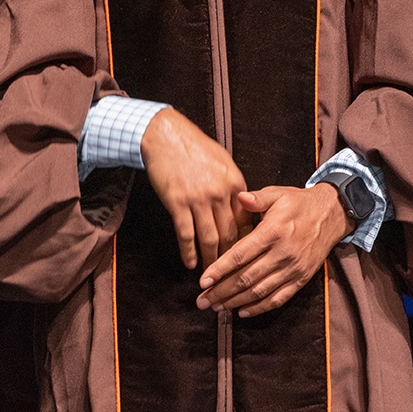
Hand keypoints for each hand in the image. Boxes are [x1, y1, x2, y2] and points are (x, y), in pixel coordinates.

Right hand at [140, 108, 249, 270]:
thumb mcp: (223, 161)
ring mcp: (198, 199)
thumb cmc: (194, 146)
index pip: (246, 220)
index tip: (247, 256)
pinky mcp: (177, 202)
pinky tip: (190, 264)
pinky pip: (186, 234)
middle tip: (233, 274)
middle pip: (231, 234)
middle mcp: (219, 193)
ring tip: (212, 275)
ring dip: (212, 260)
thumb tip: (243, 206)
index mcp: (235, 183)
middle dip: (233, 258)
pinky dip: (189, 252)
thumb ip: (233, 185)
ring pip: (210, 238)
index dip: (247, 241)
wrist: (165, 135)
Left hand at [196, 183, 348, 316]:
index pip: (240, 255)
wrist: (332, 214)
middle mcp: (282, 254)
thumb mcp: (277, 194)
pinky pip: (278, 298)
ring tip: (217, 307)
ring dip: (236, 302)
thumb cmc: (300, 203)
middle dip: (221, 292)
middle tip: (202, 301)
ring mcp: (293, 269)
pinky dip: (260, 308)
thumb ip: (256, 198)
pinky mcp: (301, 279)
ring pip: (260, 292)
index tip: (203, 281)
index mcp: (272, 232)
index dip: (220, 270)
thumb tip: (240, 197)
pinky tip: (242, 312)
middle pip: (246, 278)